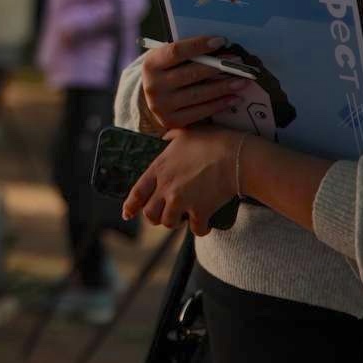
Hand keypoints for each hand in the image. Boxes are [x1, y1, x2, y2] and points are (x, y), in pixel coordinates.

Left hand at [122, 126, 239, 235]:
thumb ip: (170, 138)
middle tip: (165, 213)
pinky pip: (196, 229)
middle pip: (150, 214)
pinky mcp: (200, 211)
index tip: (127, 214)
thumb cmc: (212, 140)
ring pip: (169, 223)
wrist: (235, 155)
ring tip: (184, 216)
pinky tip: (205, 224)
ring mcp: (182, 201)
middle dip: (156, 216)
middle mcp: (166, 187)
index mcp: (159, 168)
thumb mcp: (184, 133)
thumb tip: (165, 138)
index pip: (137, 192)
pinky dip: (200, 228)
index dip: (130, 206)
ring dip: (176, 222)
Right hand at [140, 35, 250, 128]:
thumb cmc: (166, 73)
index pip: (176, 52)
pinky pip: (200, 112)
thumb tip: (220, 48)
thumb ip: (186, 54)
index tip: (221, 41)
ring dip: (223, 87)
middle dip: (218, 67)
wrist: (152, 100)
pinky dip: (219, 104)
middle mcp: (153, 86)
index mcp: (151, 64)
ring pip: (198, 94)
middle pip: (190, 74)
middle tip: (238, 62)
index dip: (199, 45)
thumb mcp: (167, 59)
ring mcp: (161, 106)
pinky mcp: (172, 121)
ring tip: (242, 81)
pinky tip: (234, 98)